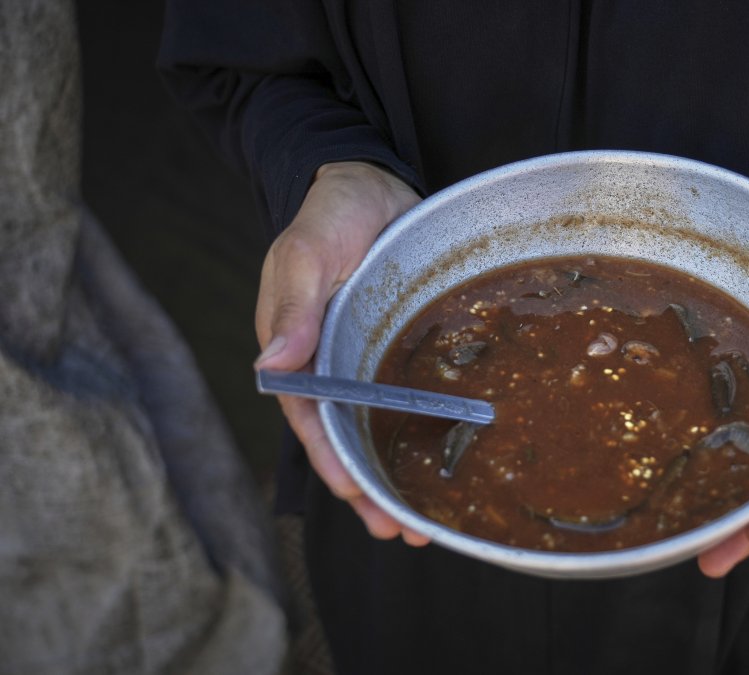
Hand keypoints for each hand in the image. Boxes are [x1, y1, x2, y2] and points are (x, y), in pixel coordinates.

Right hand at [253, 161, 429, 544]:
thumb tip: (270, 365)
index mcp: (297, 350)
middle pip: (346, 439)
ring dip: (396, 475)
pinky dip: (423, 435)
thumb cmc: (331, 214)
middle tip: (401, 531)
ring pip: (378, 431)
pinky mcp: (399, 351)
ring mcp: (366, 361)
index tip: (356, 493)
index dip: (332, 458)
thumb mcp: (309, 253)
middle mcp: (331, 365)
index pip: (310, 418)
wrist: (371, 184)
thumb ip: (295, 308)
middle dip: (368, 489)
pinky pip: (408, 402)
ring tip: (424, 522)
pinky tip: (446, 463)